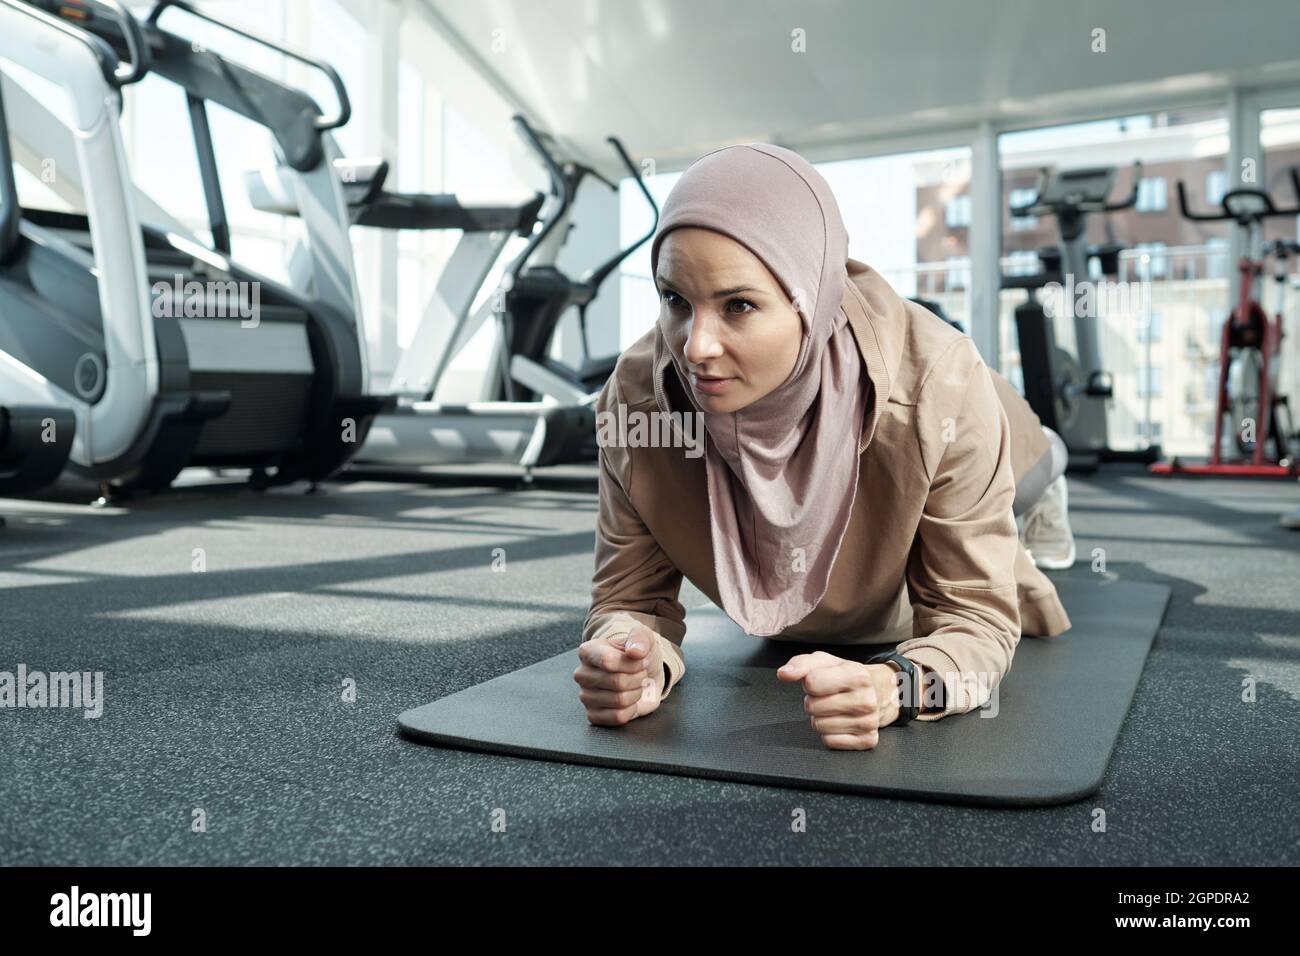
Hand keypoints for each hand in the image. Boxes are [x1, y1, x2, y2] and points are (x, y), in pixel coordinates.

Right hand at [573, 623, 666, 725]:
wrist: (642, 674)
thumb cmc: (638, 655)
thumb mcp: (643, 638)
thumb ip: (640, 638)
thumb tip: (635, 652)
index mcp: (588, 651)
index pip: (609, 662)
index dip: (632, 663)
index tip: (640, 659)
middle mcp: (582, 674)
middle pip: (617, 682)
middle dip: (637, 678)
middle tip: (639, 673)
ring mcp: (585, 696)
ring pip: (620, 700)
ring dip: (635, 693)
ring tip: (634, 685)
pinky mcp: (593, 715)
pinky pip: (618, 717)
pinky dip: (631, 709)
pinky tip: (629, 700)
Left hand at [776, 652, 900, 749]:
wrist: (883, 691)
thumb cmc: (849, 675)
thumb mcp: (826, 662)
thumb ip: (801, 664)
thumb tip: (784, 674)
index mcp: (857, 675)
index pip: (812, 683)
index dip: (810, 682)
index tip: (822, 680)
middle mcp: (866, 700)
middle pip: (812, 707)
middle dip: (815, 701)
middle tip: (829, 696)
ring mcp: (869, 723)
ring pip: (819, 726)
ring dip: (821, 717)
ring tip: (836, 708)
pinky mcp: (868, 741)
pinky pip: (829, 741)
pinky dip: (830, 733)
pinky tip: (842, 721)